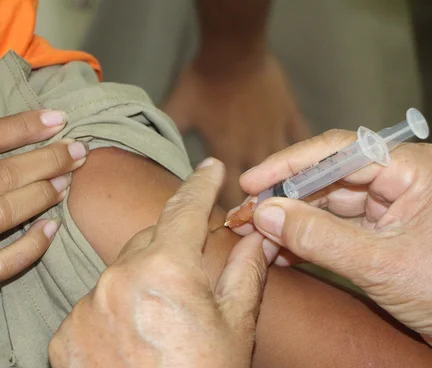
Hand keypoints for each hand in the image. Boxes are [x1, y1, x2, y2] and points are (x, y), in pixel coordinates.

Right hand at [0, 110, 87, 348]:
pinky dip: (33, 244)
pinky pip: (5, 263)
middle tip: (79, 151)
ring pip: (6, 213)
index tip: (57, 119)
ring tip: (68, 182)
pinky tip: (52, 228)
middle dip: (48, 158)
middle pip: (0, 175)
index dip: (23, 126)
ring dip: (45, 194)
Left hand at [49, 159, 271, 367]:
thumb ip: (245, 270)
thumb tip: (257, 237)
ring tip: (156, 329)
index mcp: (167, 267)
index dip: (200, 184)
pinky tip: (127, 346)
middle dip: (169, 247)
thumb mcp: (237, 326)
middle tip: (187, 274)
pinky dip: (108, 317)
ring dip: (136, 287)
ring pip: (115, 277)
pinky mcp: (62, 336)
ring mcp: (84, 306)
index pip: (185, 209)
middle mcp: (118, 276)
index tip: (208, 167)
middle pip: (147, 241)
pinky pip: (89, 310)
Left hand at [163, 53, 308, 207]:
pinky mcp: (290, 118)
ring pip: (285, 170)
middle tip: (258, 221)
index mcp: (225, 153)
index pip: (229, 193)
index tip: (232, 225)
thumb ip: (166, 134)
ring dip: (283, 188)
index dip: (231, 211)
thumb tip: (151, 150)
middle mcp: (252, 150)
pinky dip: (305, 156)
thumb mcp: (177, 110)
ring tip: (285, 206)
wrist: (233, 50)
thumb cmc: (203, 81)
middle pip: (260, 188)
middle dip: (258, 206)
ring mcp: (274, 134)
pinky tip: (309, 171)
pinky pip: (302, 141)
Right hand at [233, 130, 431, 343]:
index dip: (288, 165)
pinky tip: (276, 252)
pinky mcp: (378, 237)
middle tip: (243, 216)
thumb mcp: (380, 264)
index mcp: (410, 171)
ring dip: (287, 223)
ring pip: (324, 207)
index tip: (251, 182)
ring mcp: (387, 211)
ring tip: (251, 236)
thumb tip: (265, 214)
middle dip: (282, 199)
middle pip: (325, 179)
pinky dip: (304, 243)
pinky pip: (332, 232)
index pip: (338, 151)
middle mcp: (397, 183)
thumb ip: (319, 237)